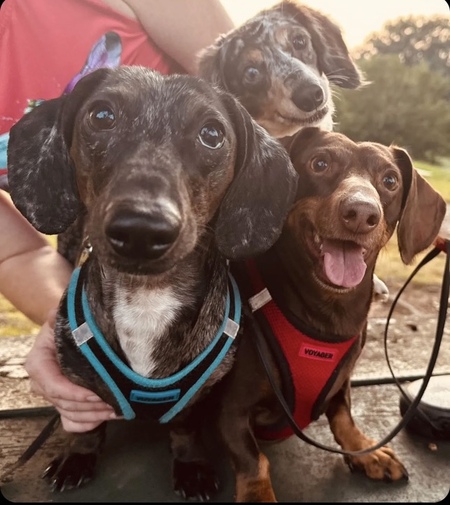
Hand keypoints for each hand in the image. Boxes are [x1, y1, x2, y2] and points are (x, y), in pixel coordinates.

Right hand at [25, 310, 119, 431]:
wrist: (72, 330)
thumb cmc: (70, 324)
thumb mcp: (64, 318)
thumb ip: (59, 318)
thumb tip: (54, 315)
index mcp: (38, 363)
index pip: (53, 386)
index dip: (75, 394)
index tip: (97, 394)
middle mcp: (43, 383)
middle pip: (64, 404)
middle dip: (91, 406)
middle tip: (117, 401)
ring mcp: (55, 397)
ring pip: (70, 415)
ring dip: (95, 415)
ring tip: (119, 408)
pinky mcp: (66, 405)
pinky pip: (73, 424)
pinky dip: (90, 423)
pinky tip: (109, 415)